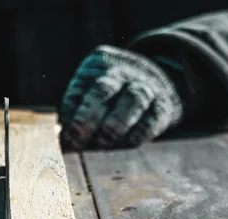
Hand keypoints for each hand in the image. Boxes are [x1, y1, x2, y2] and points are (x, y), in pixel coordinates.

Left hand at [59, 46, 183, 149]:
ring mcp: (145, 86)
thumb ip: (75, 115)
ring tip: (104, 141)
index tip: (65, 135)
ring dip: (117, 122)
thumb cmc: (109, 98)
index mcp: (96, 67)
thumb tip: (65, 141)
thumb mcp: (89, 95)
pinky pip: (154, 115)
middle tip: (78, 137)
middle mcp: (121, 73)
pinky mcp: (163, 105)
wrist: (154, 82)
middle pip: (103, 89)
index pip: (80, 86)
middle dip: (88, 115)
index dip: (71, 112)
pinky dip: (142, 130)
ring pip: (133, 99)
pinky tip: (131, 142)